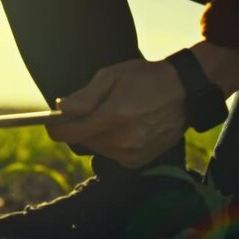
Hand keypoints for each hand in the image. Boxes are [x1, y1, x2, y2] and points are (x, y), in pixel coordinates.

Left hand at [47, 59, 186, 168]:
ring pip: (96, 148)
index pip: (67, 133)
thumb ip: (84, 96)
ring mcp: (130, 154)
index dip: (55, 127)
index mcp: (111, 117)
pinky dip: (113, 143)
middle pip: (81, 141)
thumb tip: (60, 108)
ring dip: (97, 135)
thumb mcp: (111, 76)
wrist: (185, 92)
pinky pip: (112, 155)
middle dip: (81, 126)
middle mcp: (120, 141)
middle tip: (96, 109)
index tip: (53, 120)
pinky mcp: (138, 161)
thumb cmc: (145, 78)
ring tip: (116, 115)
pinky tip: (127, 127)